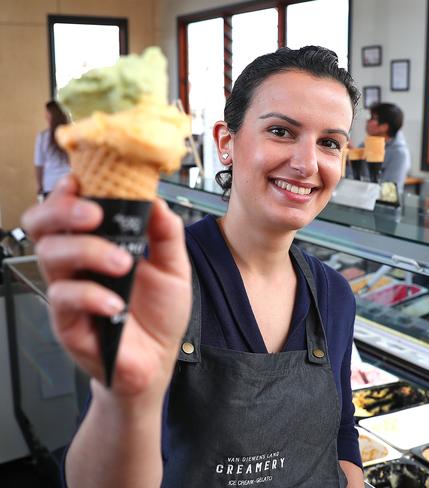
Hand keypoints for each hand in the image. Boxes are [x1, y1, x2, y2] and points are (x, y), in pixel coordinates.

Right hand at [22, 176, 191, 400]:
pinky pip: (65, 298)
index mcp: (99, 244)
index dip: (67, 191)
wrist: (158, 360)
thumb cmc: (160, 315)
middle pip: (43, 225)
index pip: (68, 209)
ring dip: (88, 251)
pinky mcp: (68, 321)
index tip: (82, 180)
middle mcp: (78, 263)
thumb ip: (166, 235)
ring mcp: (70, 291)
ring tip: (123, 263)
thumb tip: (157, 201)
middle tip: (95, 214)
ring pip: (51, 255)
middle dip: (63, 210)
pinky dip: (91, 295)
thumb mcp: (174, 269)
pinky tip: (115, 303)